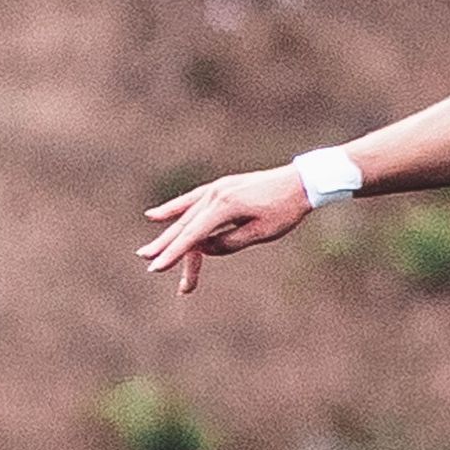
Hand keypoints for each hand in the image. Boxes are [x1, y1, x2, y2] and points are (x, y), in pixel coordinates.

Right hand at [139, 168, 310, 295]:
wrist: (301, 182)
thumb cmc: (285, 210)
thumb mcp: (261, 233)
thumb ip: (229, 243)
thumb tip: (204, 249)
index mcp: (225, 206)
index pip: (193, 236)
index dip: (173, 253)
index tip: (156, 268)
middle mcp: (216, 194)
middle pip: (185, 226)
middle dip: (166, 247)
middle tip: (148, 264)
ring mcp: (217, 188)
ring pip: (186, 215)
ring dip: (167, 234)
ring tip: (148, 251)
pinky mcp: (221, 187)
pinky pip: (191, 200)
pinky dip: (173, 209)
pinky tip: (155, 216)